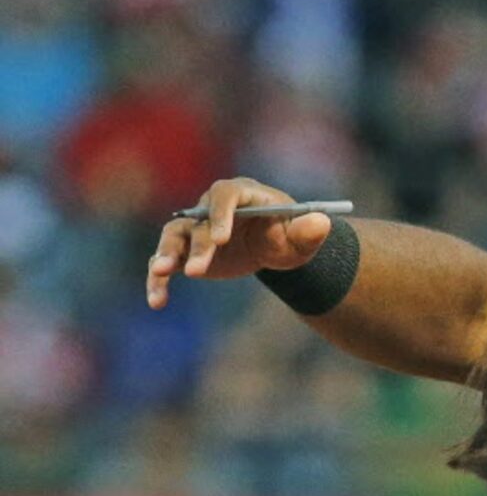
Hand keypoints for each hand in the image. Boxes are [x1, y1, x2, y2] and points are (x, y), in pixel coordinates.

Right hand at [146, 177, 332, 309]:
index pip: (226, 195)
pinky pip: (169, 261)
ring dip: (166, 254)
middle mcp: (212, 206)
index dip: (220, 214)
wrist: (273, 247)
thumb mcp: (302, 237)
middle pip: (199, 222)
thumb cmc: (288, 236)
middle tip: (197, 273)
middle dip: (199, 247)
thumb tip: (321, 223)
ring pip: (175, 237)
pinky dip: (160, 279)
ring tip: (161, 274)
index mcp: (242, 194)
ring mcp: (197, 227)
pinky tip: (156, 301)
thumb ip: (310, 232)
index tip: (221, 240)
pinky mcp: (188, 250)